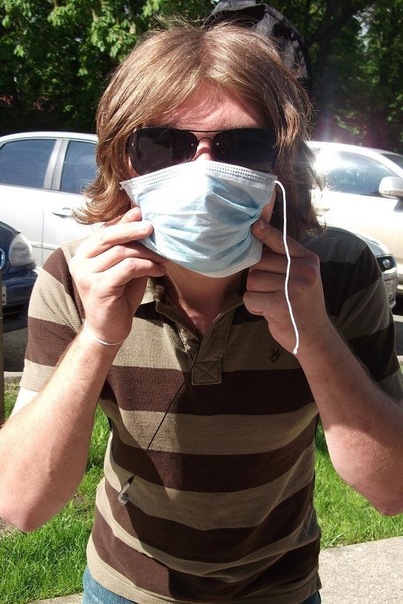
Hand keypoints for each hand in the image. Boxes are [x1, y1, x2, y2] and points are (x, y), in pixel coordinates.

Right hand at [69, 207, 167, 344]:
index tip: (141, 212)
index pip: (104, 231)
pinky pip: (128, 268)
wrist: (108, 330)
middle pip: (109, 237)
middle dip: (133, 230)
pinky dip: (147, 266)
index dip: (123, 222)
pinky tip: (159, 270)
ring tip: (162, 257)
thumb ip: (127, 248)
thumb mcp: (123, 267)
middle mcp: (80, 262)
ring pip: (122, 253)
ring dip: (147, 253)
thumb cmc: (117, 297)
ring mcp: (86, 275)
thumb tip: (141, 221)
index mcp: (83, 253)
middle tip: (153, 227)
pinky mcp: (99, 287)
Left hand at [244, 216, 328, 353]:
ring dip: (255, 294)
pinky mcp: (281, 304)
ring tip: (272, 302)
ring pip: (252, 281)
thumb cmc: (302, 305)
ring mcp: (294, 287)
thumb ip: (286, 261)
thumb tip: (258, 239)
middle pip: (259, 262)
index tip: (253, 224)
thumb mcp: (303, 277)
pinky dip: (254, 307)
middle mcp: (304, 270)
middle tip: (272, 292)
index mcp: (308, 260)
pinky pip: (250, 297)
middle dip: (257, 278)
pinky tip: (268, 312)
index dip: (265, 232)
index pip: (282, 241)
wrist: (315, 336)